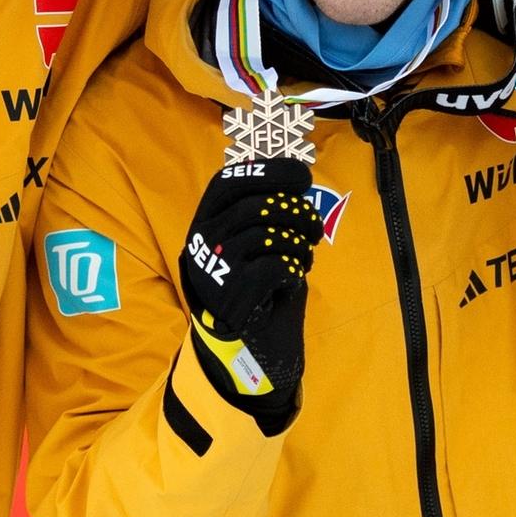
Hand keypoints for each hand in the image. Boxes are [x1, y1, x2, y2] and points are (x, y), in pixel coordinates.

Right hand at [179, 158, 322, 433]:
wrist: (247, 344)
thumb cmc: (255, 284)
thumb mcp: (253, 239)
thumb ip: (265, 210)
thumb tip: (295, 179)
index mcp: (204, 221)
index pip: (229, 181)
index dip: (268, 172)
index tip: (301, 177)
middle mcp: (201, 241)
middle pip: (257, 207)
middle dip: (296, 212)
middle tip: (314, 227)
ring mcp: (214, 269)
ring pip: (268, 236)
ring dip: (299, 244)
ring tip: (304, 256)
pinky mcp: (232, 297)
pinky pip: (274, 267)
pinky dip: (293, 268)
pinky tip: (294, 276)